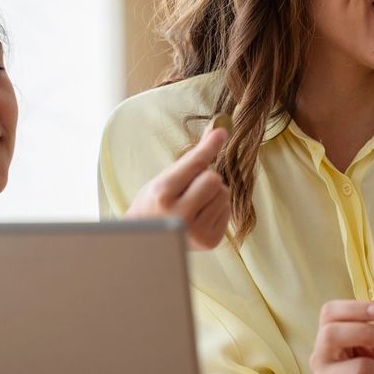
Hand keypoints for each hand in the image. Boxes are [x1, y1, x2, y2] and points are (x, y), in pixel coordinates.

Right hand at [124, 121, 230, 250]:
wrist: (146, 240)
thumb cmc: (155, 203)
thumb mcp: (165, 178)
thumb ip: (192, 158)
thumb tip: (218, 131)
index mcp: (163, 194)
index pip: (195, 165)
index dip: (209, 147)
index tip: (222, 131)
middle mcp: (179, 215)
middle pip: (214, 179)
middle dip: (206, 178)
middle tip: (189, 188)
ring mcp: (195, 232)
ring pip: (223, 194)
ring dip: (213, 194)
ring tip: (192, 204)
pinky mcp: (208, 242)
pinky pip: (226, 209)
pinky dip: (216, 208)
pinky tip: (199, 216)